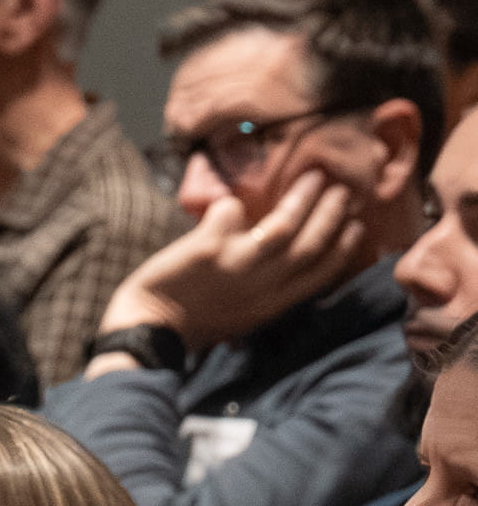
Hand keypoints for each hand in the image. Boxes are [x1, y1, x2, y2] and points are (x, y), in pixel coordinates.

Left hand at [103, 168, 368, 352]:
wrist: (148, 329)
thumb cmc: (196, 321)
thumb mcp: (246, 315)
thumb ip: (268, 289)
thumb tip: (285, 254)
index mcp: (275, 304)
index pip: (323, 272)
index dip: (344, 247)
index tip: (355, 225)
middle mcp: (263, 285)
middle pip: (311, 243)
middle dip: (332, 213)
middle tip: (342, 189)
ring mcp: (236, 265)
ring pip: (284, 225)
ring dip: (303, 198)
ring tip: (314, 176)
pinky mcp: (208, 249)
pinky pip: (230, 214)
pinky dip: (232, 204)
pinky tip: (232, 202)